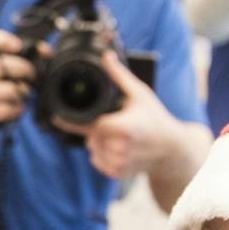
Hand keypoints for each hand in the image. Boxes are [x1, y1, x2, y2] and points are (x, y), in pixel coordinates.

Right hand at [0, 29, 33, 124]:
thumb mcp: (3, 69)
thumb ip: (23, 57)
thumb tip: (46, 52)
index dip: (1, 40)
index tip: (18, 46)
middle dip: (20, 68)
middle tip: (31, 73)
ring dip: (15, 90)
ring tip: (24, 92)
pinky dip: (13, 108)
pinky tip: (18, 106)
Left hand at [57, 51, 185, 180]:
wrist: (172, 149)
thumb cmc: (156, 118)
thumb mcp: (140, 94)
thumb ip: (119, 76)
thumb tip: (106, 56)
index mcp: (123, 128)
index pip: (89, 125)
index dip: (71, 122)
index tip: (56, 117)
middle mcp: (119, 148)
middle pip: (91, 136)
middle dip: (98, 128)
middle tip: (118, 123)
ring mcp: (118, 163)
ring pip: (92, 149)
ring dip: (99, 142)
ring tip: (121, 136)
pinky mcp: (117, 173)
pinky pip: (97, 161)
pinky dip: (102, 154)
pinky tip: (119, 148)